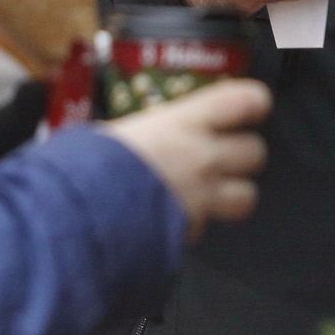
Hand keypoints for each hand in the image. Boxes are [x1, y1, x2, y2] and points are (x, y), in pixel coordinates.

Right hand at [101, 79, 271, 236]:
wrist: (79, 214)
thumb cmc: (88, 167)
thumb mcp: (114, 131)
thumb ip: (138, 132)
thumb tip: (128, 135)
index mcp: (184, 122)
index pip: (246, 101)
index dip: (252, 104)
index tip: (246, 108)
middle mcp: (202, 157)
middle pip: (255, 152)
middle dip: (243, 156)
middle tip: (223, 155)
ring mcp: (201, 198)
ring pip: (246, 198)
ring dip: (232, 196)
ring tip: (209, 193)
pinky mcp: (191, 232)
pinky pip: (205, 228)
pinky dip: (194, 226)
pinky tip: (172, 220)